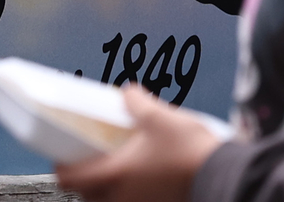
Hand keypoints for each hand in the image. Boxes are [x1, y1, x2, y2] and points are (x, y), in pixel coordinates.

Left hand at [55, 85, 224, 201]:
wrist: (222, 176)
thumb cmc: (189, 151)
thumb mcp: (160, 117)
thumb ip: (137, 103)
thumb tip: (127, 92)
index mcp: (114, 176)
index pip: (68, 179)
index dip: (61, 164)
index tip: (66, 151)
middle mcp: (120, 198)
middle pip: (85, 193)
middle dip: (85, 175)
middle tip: (93, 154)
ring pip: (107, 200)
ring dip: (106, 184)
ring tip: (120, 162)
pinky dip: (127, 190)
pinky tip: (143, 173)